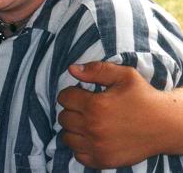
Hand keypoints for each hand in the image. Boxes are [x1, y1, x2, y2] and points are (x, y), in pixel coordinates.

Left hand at [58, 61, 181, 167]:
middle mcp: (94, 128)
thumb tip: (72, 69)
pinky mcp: (104, 160)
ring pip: (67, 137)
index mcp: (96, 105)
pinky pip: (78, 155)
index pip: (64, 98)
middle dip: (71, 110)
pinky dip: (81, 147)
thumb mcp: (124, 75)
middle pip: (63, 118)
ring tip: (87, 123)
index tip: (82, 94)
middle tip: (85, 108)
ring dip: (73, 129)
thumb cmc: (144, 97)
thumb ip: (96, 70)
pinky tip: (91, 138)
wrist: (165, 125)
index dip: (71, 93)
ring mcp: (98, 146)